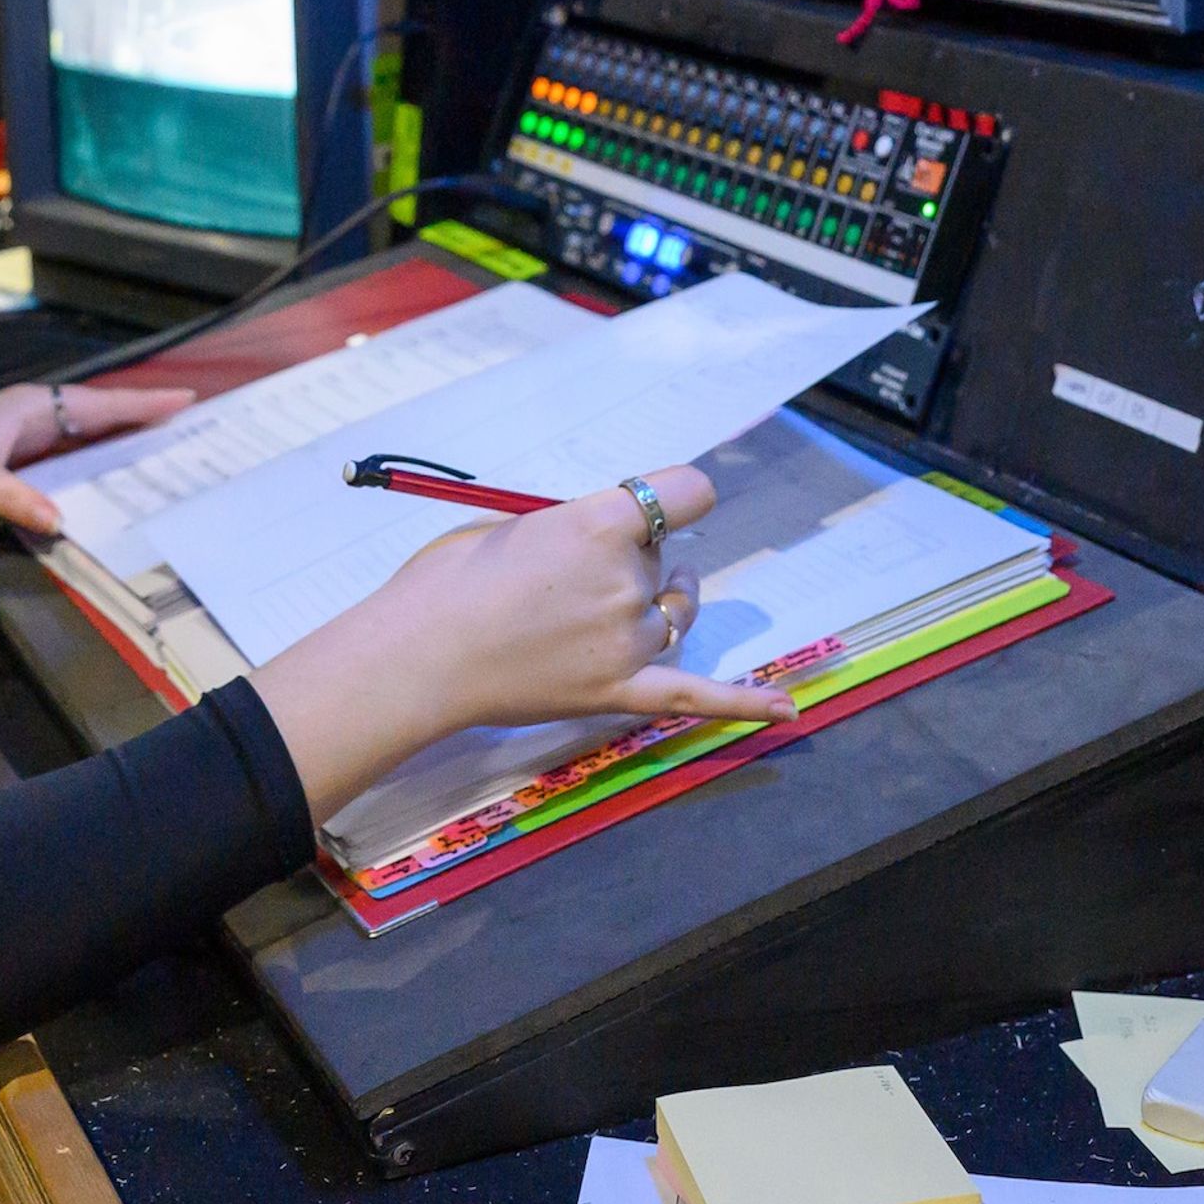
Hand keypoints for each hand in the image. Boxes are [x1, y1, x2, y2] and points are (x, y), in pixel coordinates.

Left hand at [0, 380, 197, 534]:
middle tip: (187, 427)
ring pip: (83, 438)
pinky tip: (103, 485)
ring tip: (160, 454)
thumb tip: (59, 522)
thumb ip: (15, 497)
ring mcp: (22, 438)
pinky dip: (89, 466)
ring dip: (117, 444)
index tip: (185, 399)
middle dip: (140, 420)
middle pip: (98, 417)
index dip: (142, 403)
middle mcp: (32, 416)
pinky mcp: (11, 460)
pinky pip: (63, 459)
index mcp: (30, 407)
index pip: (98, 405)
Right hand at [248, 467, 794, 818]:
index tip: (653, 507)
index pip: (684, 494)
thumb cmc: (450, 581)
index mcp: (601, 524)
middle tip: (567, 579)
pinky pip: (694, 696)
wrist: (418, 656)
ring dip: (654, 606)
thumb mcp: (516, 526)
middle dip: (633, 563)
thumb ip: (575, 532)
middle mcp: (627, 581)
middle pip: (666, 561)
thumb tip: (603, 546)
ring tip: (601, 613)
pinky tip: (786, 708)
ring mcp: (628, 641)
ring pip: (673, 615)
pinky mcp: (619, 692)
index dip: (669, 499)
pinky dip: (743, 702)